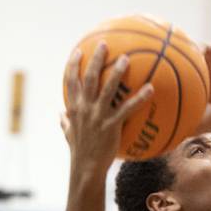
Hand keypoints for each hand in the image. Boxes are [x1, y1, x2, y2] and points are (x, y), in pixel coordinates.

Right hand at [61, 43, 152, 172]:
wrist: (86, 166)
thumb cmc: (79, 151)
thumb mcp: (68, 133)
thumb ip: (64, 122)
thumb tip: (60, 114)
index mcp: (73, 107)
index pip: (70, 80)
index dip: (74, 64)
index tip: (79, 51)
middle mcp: (84, 107)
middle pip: (89, 77)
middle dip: (96, 59)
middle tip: (105, 44)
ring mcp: (98, 115)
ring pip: (108, 88)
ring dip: (117, 71)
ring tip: (126, 59)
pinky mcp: (111, 125)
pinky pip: (128, 108)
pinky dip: (140, 98)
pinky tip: (150, 89)